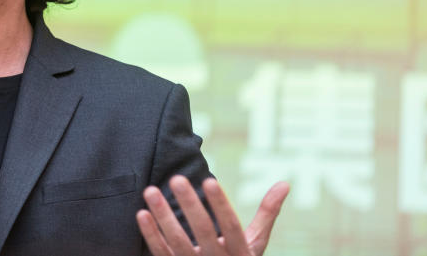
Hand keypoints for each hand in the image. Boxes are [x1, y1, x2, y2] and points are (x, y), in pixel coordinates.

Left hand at [136, 175, 288, 255]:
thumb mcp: (256, 242)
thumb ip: (267, 213)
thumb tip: (284, 183)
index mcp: (240, 252)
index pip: (231, 225)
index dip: (221, 204)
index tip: (208, 180)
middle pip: (202, 231)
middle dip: (189, 205)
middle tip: (176, 178)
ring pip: (177, 243)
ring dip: (163, 216)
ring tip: (150, 191)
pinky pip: (161, 254)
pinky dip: (151, 235)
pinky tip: (142, 214)